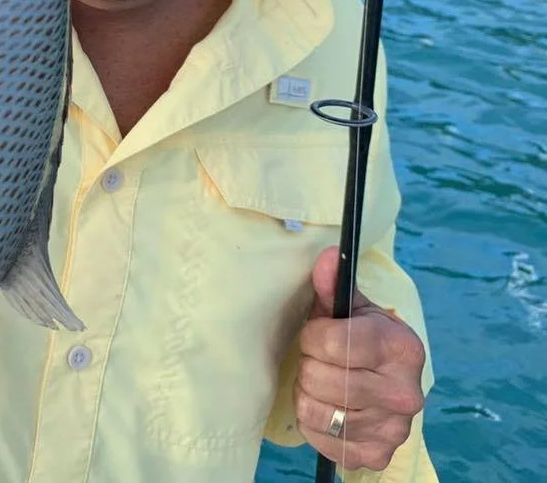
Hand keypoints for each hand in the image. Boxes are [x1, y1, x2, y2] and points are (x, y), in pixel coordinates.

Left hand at [293, 247, 426, 471]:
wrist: (390, 380)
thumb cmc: (362, 336)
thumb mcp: (352, 306)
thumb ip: (334, 284)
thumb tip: (327, 257)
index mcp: (402, 348)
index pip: (332, 343)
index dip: (312, 335)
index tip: (317, 332)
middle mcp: (405, 393)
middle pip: (319, 378)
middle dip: (308, 363)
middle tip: (320, 359)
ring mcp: (394, 429)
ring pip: (315, 410)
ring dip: (307, 393)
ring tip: (322, 381)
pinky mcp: (378, 456)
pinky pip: (320, 440)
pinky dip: (314, 423)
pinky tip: (328, 407)